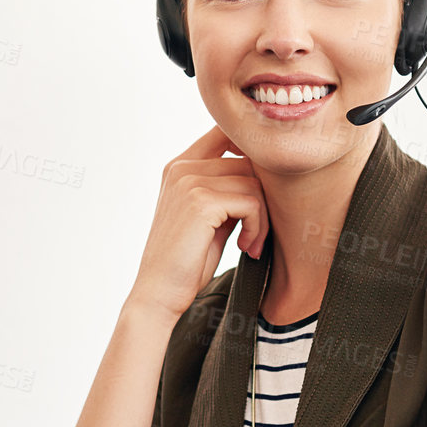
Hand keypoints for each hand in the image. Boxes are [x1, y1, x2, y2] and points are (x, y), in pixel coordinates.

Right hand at [127, 126, 268, 319]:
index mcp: (180, 166)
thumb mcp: (211, 218)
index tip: (261, 193)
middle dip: (262, 198)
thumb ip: (230, 192)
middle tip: (257, 234)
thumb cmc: (186, 261)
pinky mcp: (200, 201)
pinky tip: (246, 246)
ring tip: (250, 243)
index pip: (226, 133)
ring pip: (253, 183)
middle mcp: (182, 167)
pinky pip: (251, 203)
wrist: (159, 293)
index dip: (253, 155)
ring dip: (262, 217)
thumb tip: (268, 177)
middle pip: (248, 162)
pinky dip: (257, 227)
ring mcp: (189, 181)